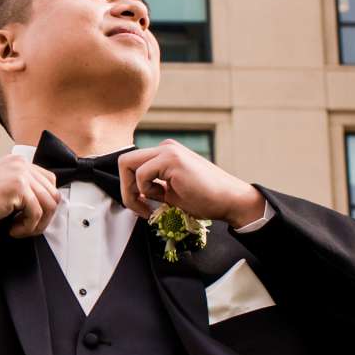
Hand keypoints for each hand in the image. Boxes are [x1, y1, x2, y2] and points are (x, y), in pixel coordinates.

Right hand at [0, 150, 68, 237]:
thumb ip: (19, 188)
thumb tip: (43, 205)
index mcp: (17, 162)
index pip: (49, 181)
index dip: (44, 204)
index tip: (30, 218)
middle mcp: (20, 164)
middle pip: (53, 194)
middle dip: (43, 217)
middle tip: (25, 228)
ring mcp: (20, 174)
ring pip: (49, 204)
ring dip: (36, 224)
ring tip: (18, 230)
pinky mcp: (17, 188)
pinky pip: (37, 213)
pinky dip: (27, 228)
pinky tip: (11, 230)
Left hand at [114, 140, 265, 226]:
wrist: (230, 200)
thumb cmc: (205, 199)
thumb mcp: (171, 191)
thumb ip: (152, 187)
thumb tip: (133, 192)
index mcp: (165, 153)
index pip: (132, 164)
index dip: (130, 187)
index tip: (140, 205)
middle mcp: (165, 147)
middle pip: (125, 161)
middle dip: (125, 188)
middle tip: (138, 207)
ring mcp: (168, 150)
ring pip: (127, 164)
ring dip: (131, 191)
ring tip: (146, 207)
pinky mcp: (172, 158)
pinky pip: (142, 173)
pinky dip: (144, 190)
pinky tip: (160, 199)